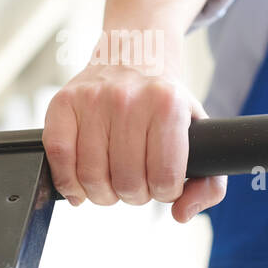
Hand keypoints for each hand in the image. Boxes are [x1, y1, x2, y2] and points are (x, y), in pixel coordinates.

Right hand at [42, 59, 226, 223]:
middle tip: (136, 182)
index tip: (162, 181)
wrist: (135, 53)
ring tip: (112, 181)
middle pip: (127, 183)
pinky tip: (80, 185)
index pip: (164, 179)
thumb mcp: (199, 133)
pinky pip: (59, 158)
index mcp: (168, 105)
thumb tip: (181, 214)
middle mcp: (128, 99)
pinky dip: (68, 182)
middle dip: (134, 195)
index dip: (164, 192)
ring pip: (91, 178)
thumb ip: (209, 183)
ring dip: (102, 194)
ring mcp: (92, 99)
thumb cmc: (165, 102)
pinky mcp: (62, 103)